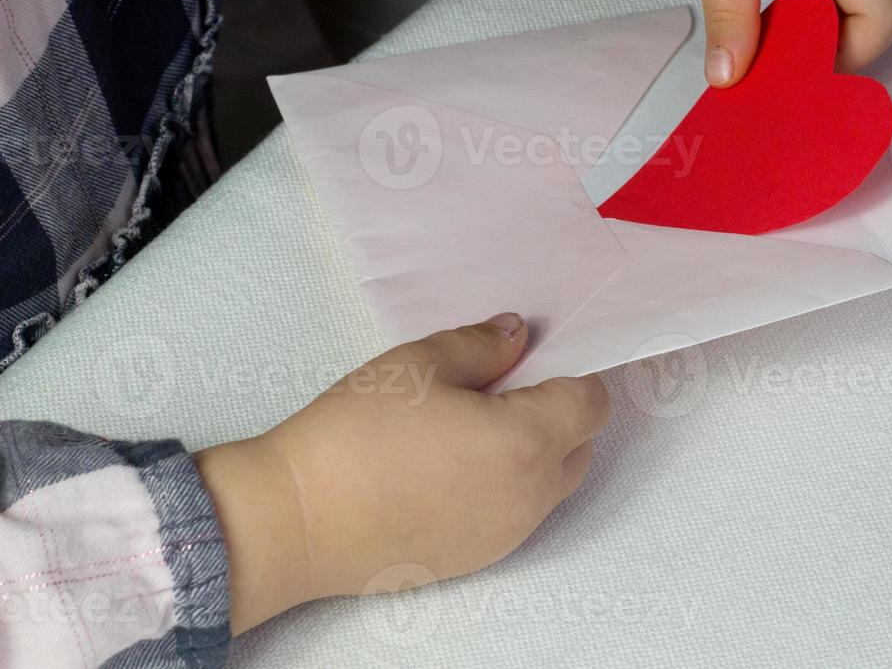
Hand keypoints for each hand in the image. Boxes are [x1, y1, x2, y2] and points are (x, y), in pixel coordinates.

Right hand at [195, 313, 609, 633]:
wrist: (296, 521)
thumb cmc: (356, 436)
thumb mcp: (420, 364)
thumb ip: (482, 345)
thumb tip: (517, 335)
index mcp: (528, 442)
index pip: (591, 404)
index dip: (572, 375)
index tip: (538, 361)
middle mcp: (530, 496)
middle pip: (580, 447)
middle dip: (558, 414)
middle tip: (503, 389)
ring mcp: (506, 534)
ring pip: (550, 485)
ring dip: (534, 453)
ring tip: (471, 427)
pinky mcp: (476, 559)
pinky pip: (516, 515)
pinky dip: (505, 487)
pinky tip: (450, 467)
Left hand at [674, 0, 891, 86]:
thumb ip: (729, 9)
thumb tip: (729, 76)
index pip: (882, 14)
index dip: (849, 55)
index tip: (797, 73)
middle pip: (873, 10)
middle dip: (830, 48)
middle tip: (775, 71)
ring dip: (818, 27)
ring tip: (768, 48)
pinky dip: (812, 4)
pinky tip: (773, 17)